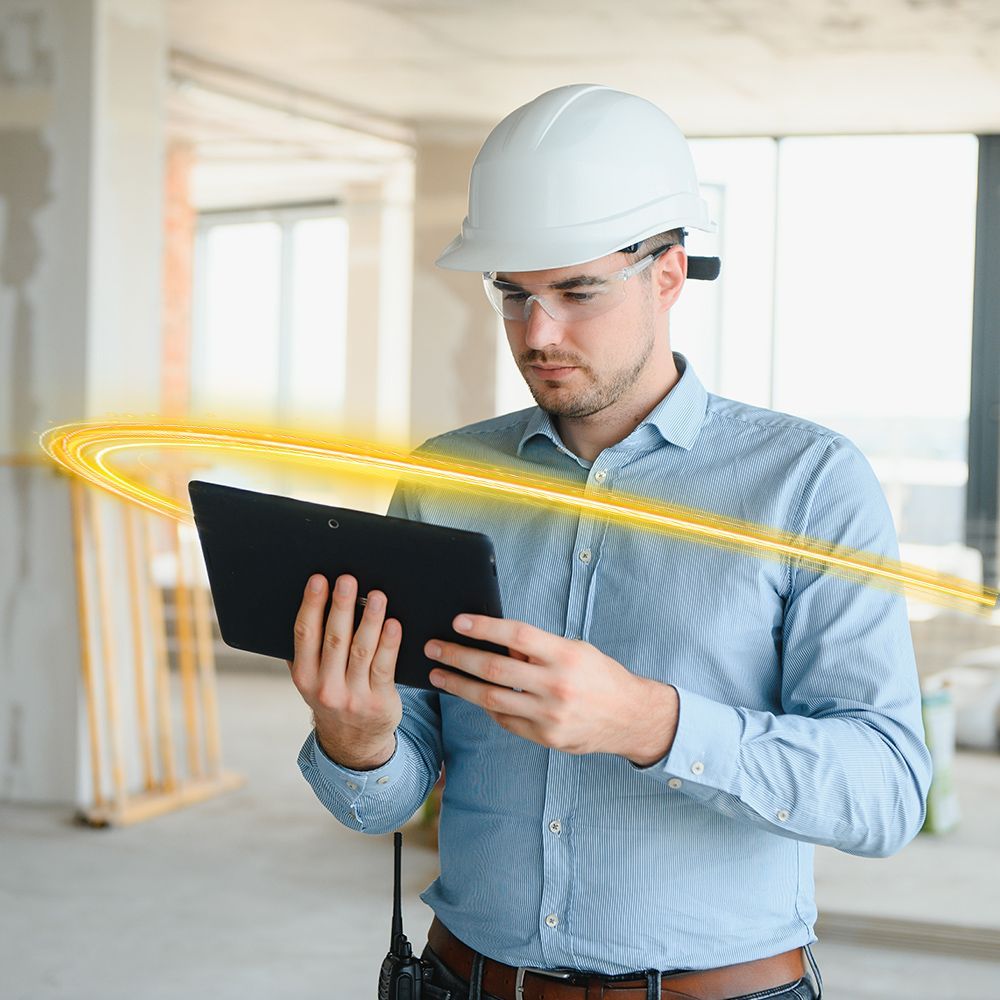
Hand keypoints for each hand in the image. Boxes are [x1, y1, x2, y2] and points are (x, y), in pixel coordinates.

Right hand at [286, 573, 401, 769]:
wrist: (353, 743)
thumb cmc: (334, 696)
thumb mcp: (312, 681)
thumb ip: (309, 651)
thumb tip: (311, 603)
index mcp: (304, 676)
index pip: (305, 634)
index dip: (311, 605)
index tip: (318, 580)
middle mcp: (325, 687)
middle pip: (334, 638)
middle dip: (342, 606)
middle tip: (348, 579)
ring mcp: (353, 696)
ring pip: (361, 650)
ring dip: (370, 620)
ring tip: (376, 595)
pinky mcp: (379, 701)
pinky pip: (385, 667)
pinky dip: (389, 643)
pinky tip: (394, 624)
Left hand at [424, 616, 678, 763]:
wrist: (630, 717)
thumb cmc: (600, 676)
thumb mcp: (575, 650)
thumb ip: (538, 648)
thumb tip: (499, 642)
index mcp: (565, 656)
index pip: (517, 635)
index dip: (485, 627)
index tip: (458, 622)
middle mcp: (556, 685)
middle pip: (495, 669)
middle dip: (458, 657)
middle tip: (433, 649)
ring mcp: (549, 715)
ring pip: (491, 699)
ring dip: (458, 686)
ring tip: (438, 675)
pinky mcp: (545, 737)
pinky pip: (505, 720)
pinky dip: (486, 706)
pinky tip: (471, 695)